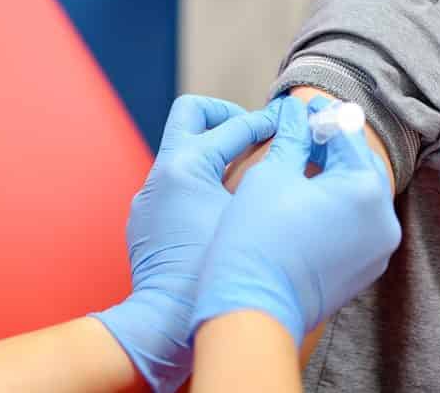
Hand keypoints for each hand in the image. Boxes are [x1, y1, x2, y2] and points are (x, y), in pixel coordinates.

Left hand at [92, 94, 278, 391]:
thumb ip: (268, 178)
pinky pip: (179, 182)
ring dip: (217, 150)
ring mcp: (150, 196)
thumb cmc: (207, 277)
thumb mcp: (248, 219)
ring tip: (252, 168)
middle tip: (256, 133)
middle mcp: (160, 174)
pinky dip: (205, 179)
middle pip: (192, 114)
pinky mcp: (149, 219)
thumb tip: (289, 152)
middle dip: (226, 116)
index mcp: (184, 166)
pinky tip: (230, 204)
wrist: (162, 326)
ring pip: (184, 149)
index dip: (268, 122)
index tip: (290, 122)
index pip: (234, 127)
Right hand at [190, 95, 400, 346]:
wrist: (252, 309)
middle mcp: (384, 220)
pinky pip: (357, 225)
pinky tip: (309, 198)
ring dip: (336, 176)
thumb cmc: (257, 239)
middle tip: (304, 129)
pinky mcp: (365, 271)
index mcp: (365, 190)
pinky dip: (338, 207)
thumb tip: (296, 111)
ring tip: (303, 161)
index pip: (348, 136)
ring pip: (360, 197)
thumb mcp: (271, 174)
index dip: (324, 115)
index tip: (306, 104)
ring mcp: (378, 250)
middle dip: (334, 146)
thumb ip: (292, 136)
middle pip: (361, 166)